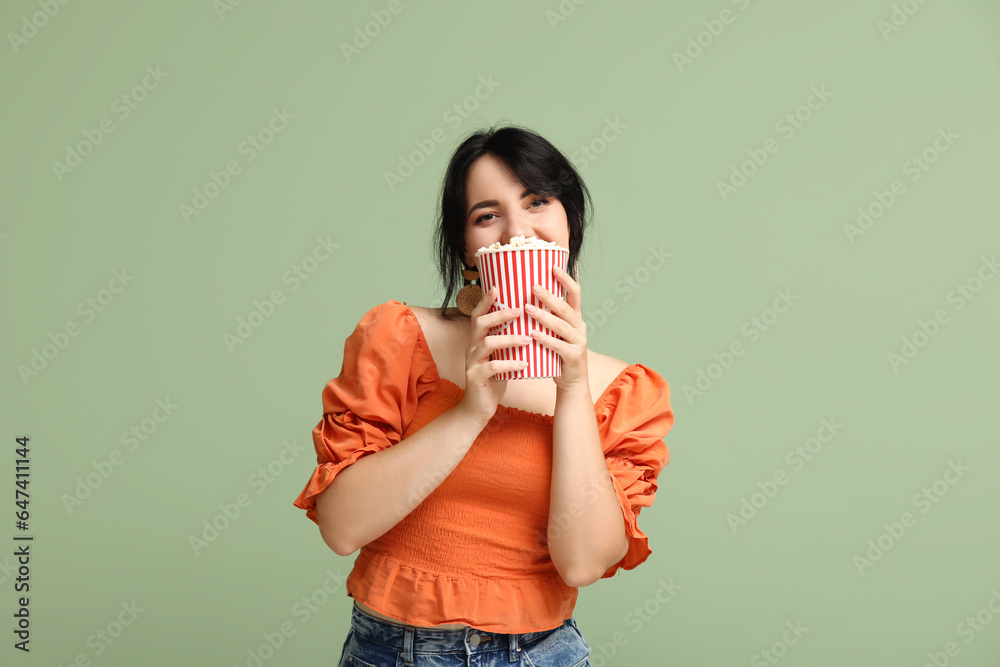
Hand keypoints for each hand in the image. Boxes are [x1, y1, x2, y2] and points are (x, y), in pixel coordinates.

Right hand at [456, 285, 531, 424]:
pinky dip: (510, 364)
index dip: (486, 300)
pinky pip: (492, 368)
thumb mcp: (499, 356)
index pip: (478, 314)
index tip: (499, 287)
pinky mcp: (476, 378)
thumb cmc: (493, 380)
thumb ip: (506, 341)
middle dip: (499, 315)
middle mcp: (471, 348)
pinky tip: (524, 364)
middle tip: (519, 310)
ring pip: (487, 344)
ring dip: (509, 339)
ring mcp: (472, 363)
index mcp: (476, 340)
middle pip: (480, 323)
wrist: (479, 408)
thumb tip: (528, 322)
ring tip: (527, 338)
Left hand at [525, 265, 588, 392]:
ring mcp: (579, 342)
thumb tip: (525, 297)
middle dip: (549, 296)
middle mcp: (580, 327)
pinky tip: (533, 334)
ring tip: (527, 309)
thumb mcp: (556, 333)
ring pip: (561, 326)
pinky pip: (558, 346)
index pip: (575, 293)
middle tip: (533, 287)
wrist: (571, 382)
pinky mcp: (574, 356)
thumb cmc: (558, 354)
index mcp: (576, 318)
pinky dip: (545, 339)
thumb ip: (548, 317)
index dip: (565, 279)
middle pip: (565, 308)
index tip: (553, 267)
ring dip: (544, 316)